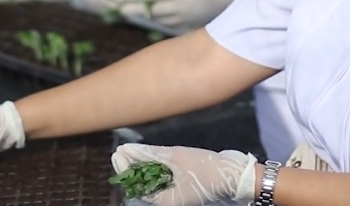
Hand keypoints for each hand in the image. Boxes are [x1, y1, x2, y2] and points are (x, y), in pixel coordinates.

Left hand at [111, 143, 256, 205]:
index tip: (117, 152)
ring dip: (140, 165)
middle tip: (119, 150)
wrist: (232, 175)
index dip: (124, 168)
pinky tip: (148, 155)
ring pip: (150, 181)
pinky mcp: (181, 188)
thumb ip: (150, 154)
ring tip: (130, 150)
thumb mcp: (175, 158)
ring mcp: (174, 194)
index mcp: (162, 200)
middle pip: (141, 183)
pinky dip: (153, 168)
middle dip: (130, 166)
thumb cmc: (203, 168)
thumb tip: (127, 150)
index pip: (135, 184)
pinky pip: (162, 179)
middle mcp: (166, 200)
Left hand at [119, 0, 265, 29]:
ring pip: (160, 19)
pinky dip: (160, 19)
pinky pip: (171, 25)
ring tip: (133, 6)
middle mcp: (185, 7)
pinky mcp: (195, 24)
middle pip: (152, 9)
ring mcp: (190, 18)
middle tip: (121, 0)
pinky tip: (156, 11)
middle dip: (137, 5)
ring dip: (148, 12)